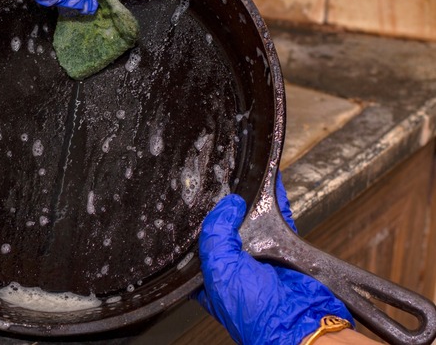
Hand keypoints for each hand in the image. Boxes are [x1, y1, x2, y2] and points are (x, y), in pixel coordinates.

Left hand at [196, 173, 354, 344]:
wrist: (300, 322)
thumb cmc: (256, 312)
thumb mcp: (220, 269)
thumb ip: (216, 235)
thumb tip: (226, 206)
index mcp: (210, 275)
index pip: (201, 240)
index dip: (201, 220)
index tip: (200, 196)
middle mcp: (234, 266)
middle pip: (227, 227)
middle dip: (227, 207)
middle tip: (224, 182)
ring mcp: (260, 257)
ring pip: (253, 221)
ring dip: (251, 201)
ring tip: (246, 177)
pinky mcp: (284, 250)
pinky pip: (280, 218)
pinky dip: (276, 200)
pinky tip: (272, 183)